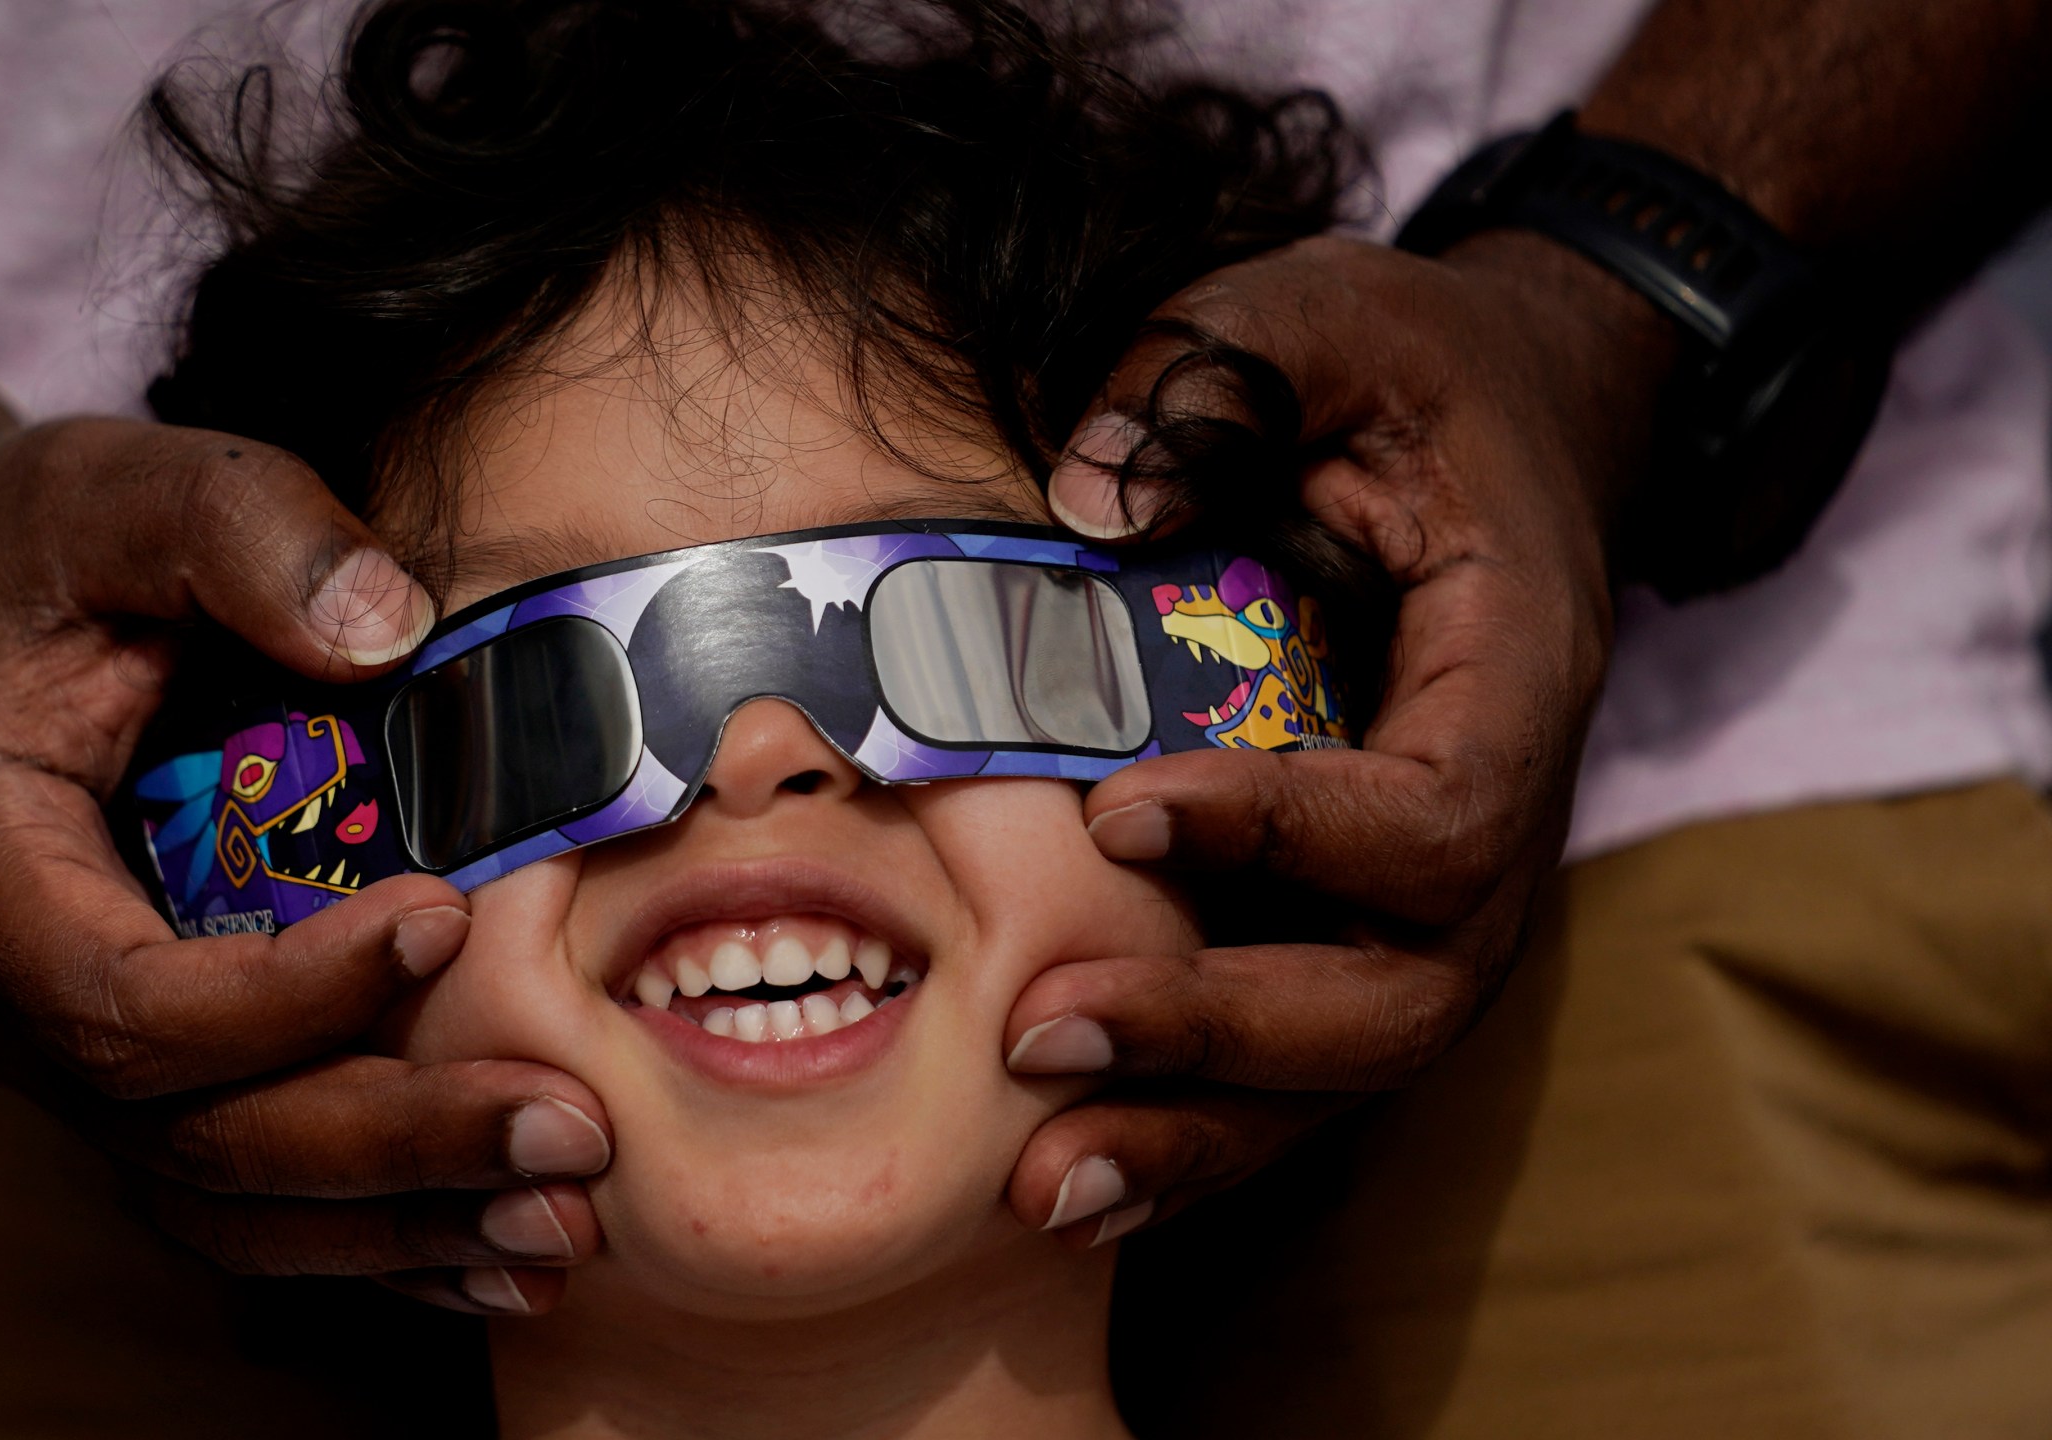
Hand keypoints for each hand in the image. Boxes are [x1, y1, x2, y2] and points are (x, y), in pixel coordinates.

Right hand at [0, 416, 610, 1313]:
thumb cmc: (35, 551)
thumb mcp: (118, 489)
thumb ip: (240, 529)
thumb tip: (389, 622)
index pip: (128, 1005)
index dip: (289, 995)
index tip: (446, 914)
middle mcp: (20, 1011)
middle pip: (200, 1145)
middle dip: (390, 1149)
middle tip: (570, 1131)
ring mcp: (83, 1066)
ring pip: (231, 1207)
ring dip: (402, 1231)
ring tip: (564, 1223)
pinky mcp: (155, 1081)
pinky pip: (255, 1201)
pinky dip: (379, 1240)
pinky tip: (504, 1253)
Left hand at [1003, 232, 1676, 1241]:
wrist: (1512, 422)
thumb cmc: (1410, 370)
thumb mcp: (1322, 313)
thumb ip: (1212, 376)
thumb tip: (1082, 502)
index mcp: (1515, 670)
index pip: (1442, 810)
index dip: (1293, 833)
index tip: (1120, 809)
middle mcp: (1501, 815)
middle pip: (1407, 992)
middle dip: (1224, 1032)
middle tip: (1034, 1031)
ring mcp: (1443, 892)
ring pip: (1358, 1068)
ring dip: (1203, 1134)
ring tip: (1038, 1185)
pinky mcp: (1370, 921)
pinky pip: (1310, 1063)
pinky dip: (1205, 1130)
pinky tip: (1083, 1180)